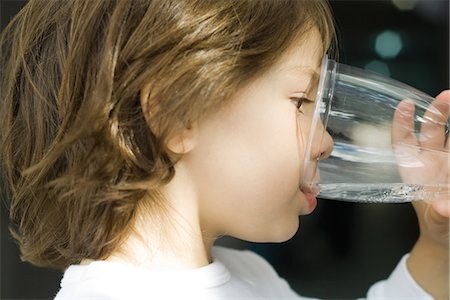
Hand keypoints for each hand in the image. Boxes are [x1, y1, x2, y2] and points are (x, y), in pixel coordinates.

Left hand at [392, 90, 449, 298]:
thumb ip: (440, 216)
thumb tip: (444, 209)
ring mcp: (448, 160)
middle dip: (438, 111)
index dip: (402, 123)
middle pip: (431, 129)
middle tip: (448, 96)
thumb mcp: (437, 223)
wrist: (448, 233)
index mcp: (414, 171)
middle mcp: (431, 160)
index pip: (403, 142)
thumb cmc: (436, 225)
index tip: (405, 105)